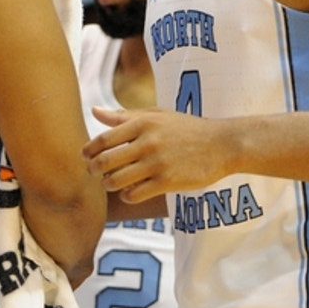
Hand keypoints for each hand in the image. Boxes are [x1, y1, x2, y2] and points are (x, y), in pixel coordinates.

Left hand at [82, 106, 226, 203]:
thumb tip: (94, 112)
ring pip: (117, 181)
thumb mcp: (157, 115)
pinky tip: (131, 191)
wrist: (222, 144)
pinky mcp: (168, 182)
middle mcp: (147, 142)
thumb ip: (124, 116)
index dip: (89, 151)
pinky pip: (135, 194)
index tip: (86, 157)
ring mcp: (157, 163)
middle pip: (105, 162)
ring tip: (112, 182)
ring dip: (109, 184)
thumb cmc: (186, 128)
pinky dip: (127, 195)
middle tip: (94, 172)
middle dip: (94, 170)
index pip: (103, 139)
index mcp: (142, 123)